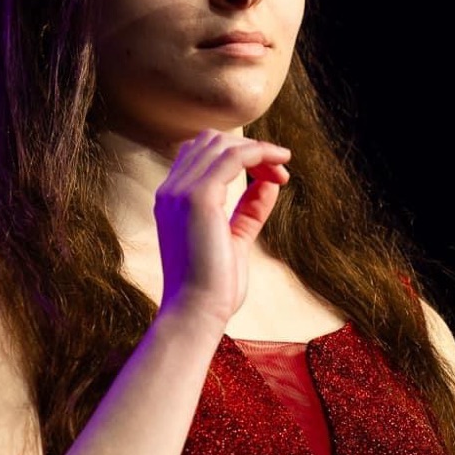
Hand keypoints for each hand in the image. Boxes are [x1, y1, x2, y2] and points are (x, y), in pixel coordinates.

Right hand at [153, 131, 290, 327]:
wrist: (197, 312)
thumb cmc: (213, 287)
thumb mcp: (235, 239)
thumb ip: (248, 210)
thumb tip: (269, 183)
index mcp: (173, 200)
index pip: (201, 155)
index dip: (238, 155)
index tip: (270, 175)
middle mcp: (171, 190)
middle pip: (211, 142)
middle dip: (250, 149)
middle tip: (281, 171)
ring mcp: (180, 191)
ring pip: (222, 144)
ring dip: (259, 150)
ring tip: (283, 168)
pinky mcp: (198, 197)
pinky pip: (233, 157)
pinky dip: (259, 153)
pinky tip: (279, 165)